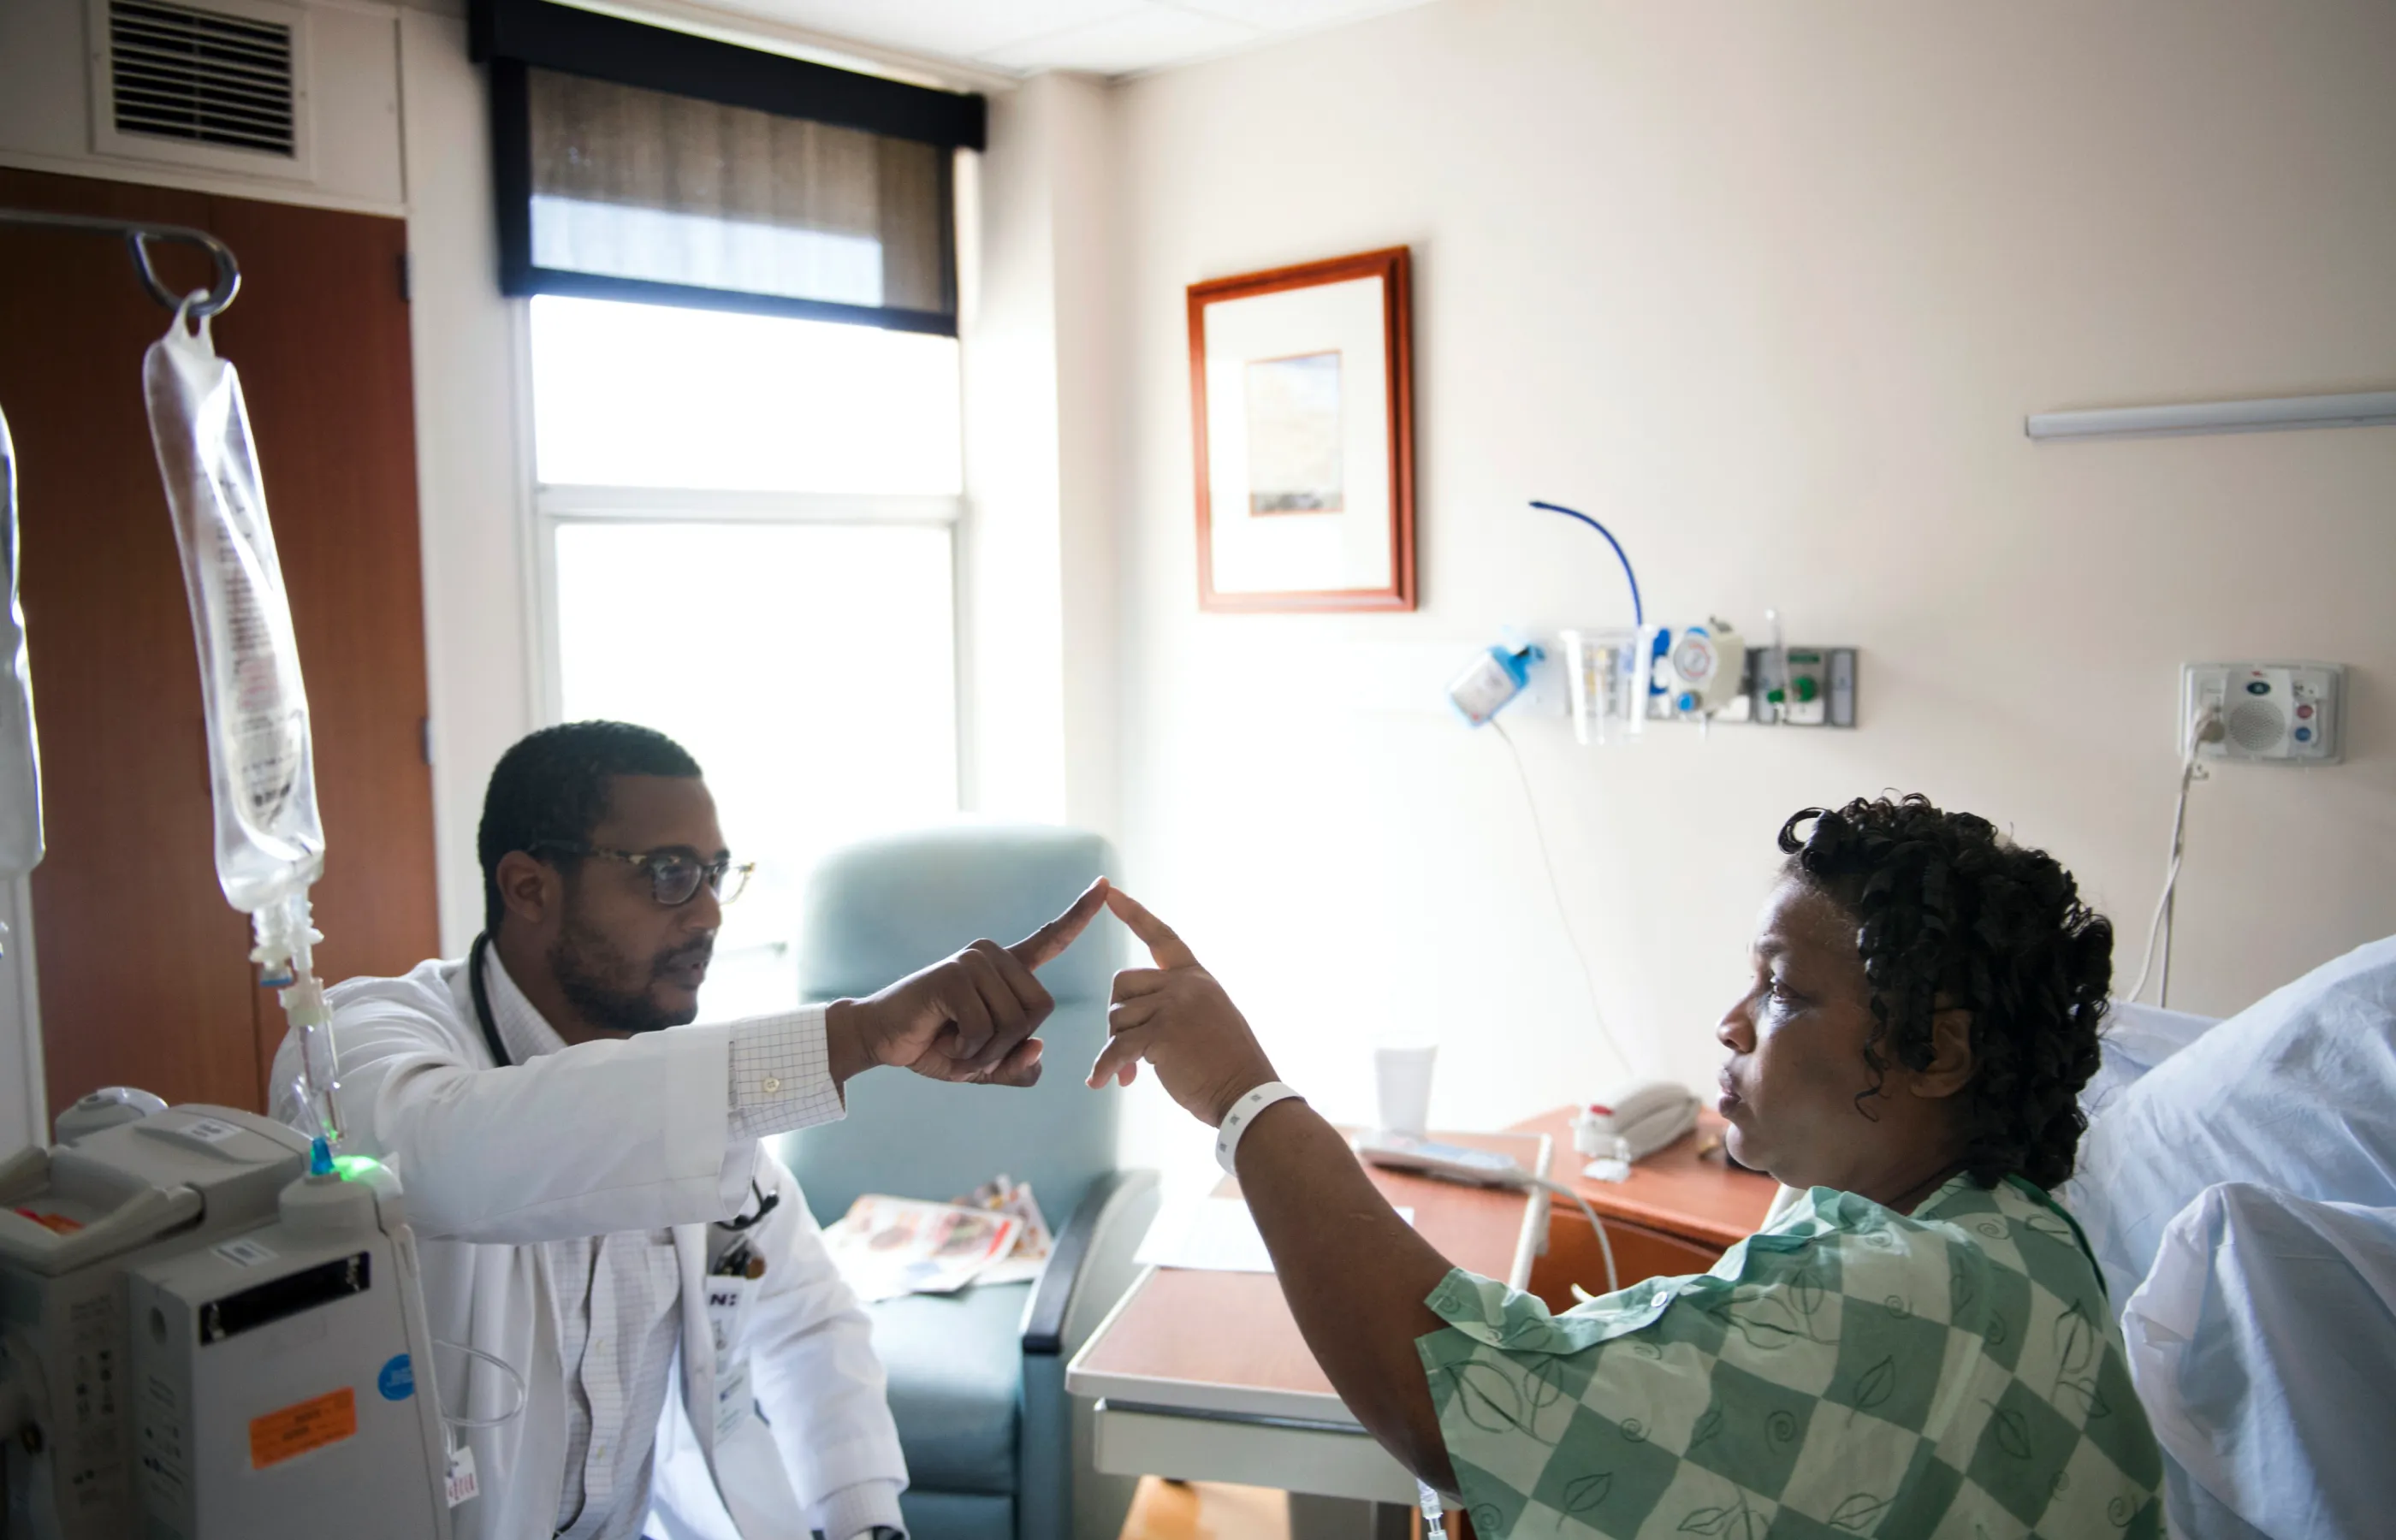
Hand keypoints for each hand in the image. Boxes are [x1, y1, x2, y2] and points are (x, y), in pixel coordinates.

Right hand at [826, 879, 1107, 1088]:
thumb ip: (1018, 1065)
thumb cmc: (936, 1046)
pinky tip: (943, 1038)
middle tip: (972, 1047)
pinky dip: (967, 1050)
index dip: (1080, 914)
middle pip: (1040, 1011)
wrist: (883, 1039)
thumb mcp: (986, 1064)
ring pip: (1013, 1024)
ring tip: (954, 1041)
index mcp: (1007, 970)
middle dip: (1010, 1046)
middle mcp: (994, 956)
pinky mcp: (953, 975)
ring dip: (984, 1052)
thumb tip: (1039, 1047)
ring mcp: (974, 961)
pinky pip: (985, 1029)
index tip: (1107, 884)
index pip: (1052, 938)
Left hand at [1086, 889, 1278, 1127]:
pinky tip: (1101, 1082)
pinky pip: (1118, 1047)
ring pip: (1117, 1016)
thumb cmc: (1227, 1066)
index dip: (1134, 914)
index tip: (1109, 891)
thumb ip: (1176, 1007)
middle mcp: (1185, 985)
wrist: (1247, 1094)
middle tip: (1129, 1052)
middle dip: (1119, 1018)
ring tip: (1132, 1072)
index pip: (1161, 937)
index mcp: (1197, 978)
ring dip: (1117, 1047)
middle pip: (1123, 984)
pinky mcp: (1162, 1034)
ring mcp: (1174, 1006)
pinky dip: (1106, 1067)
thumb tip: (1130, 1024)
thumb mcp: (1208, 1019)